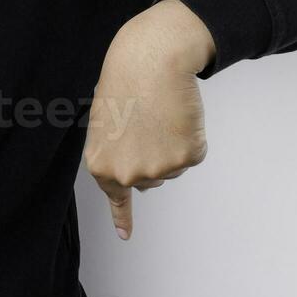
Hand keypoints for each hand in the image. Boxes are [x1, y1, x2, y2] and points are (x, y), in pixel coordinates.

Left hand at [83, 0, 213, 240]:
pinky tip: (178, 114)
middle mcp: (128, 175)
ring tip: (160, 112)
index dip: (123, 216)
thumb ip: (115, 150)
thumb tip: (130, 165)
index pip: (116, 198)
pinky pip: (194, 151)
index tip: (125, 237)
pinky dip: (192, 135)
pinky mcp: (187, 158)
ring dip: (172, 142)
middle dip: (152, 153)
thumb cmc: (126, 80)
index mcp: (102, 165)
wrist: (151, 59)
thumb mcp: (105, 121)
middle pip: (150, 178)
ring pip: (173, 165)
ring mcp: (158, 170)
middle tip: (147, 120)